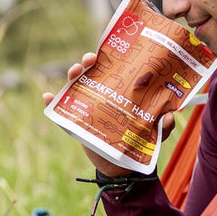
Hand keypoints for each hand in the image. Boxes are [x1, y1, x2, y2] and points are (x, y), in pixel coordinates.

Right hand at [43, 53, 175, 175]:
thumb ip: (164, 126)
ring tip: (74, 73)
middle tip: (90, 59)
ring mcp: (86, 107)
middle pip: (91, 73)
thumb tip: (169, 117)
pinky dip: (51, 102)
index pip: (113, 69)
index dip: (109, 57)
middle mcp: (101, 95)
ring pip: (75, 87)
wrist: (121, 164)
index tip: (108, 51)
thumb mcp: (154, 134)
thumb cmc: (136, 142)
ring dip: (72, 76)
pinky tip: (47, 96)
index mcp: (119, 92)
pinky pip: (60, 111)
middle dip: (88, 62)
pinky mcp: (75, 122)